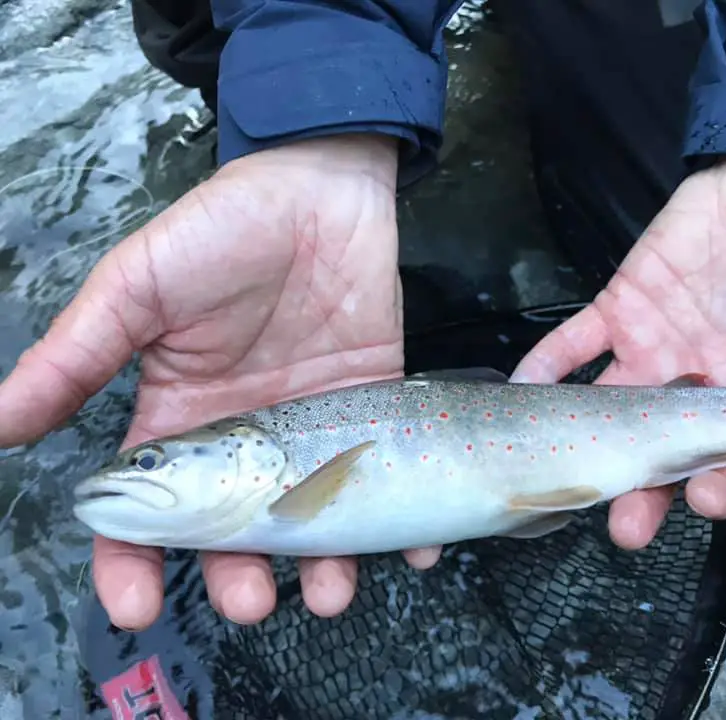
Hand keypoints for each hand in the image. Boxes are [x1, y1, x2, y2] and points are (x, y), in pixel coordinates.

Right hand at [0, 134, 440, 629]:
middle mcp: (247, 442)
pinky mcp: (372, 412)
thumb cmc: (220, 233)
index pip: (148, 512)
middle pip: (237, 534)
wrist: (319, 190)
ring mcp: (313, 432)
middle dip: (240, 578)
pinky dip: (403, 521)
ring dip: (323, 566)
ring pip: (314, 521)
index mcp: (181, 421)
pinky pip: (385, 477)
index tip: (136, 605)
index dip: (133, 561)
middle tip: (253, 603)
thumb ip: (75, 358)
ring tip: (331, 591)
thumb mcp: (135, 290)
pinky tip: (413, 550)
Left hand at [513, 157, 725, 547]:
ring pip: (611, 410)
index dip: (720, 485)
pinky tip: (523, 389)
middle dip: (642, 490)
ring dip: (585, 440)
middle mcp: (695, 385)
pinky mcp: (617, 308)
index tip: (707, 503)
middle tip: (623, 526)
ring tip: (561, 475)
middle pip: (662, 452)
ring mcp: (651, 349)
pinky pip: (572, 342)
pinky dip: (546, 363)